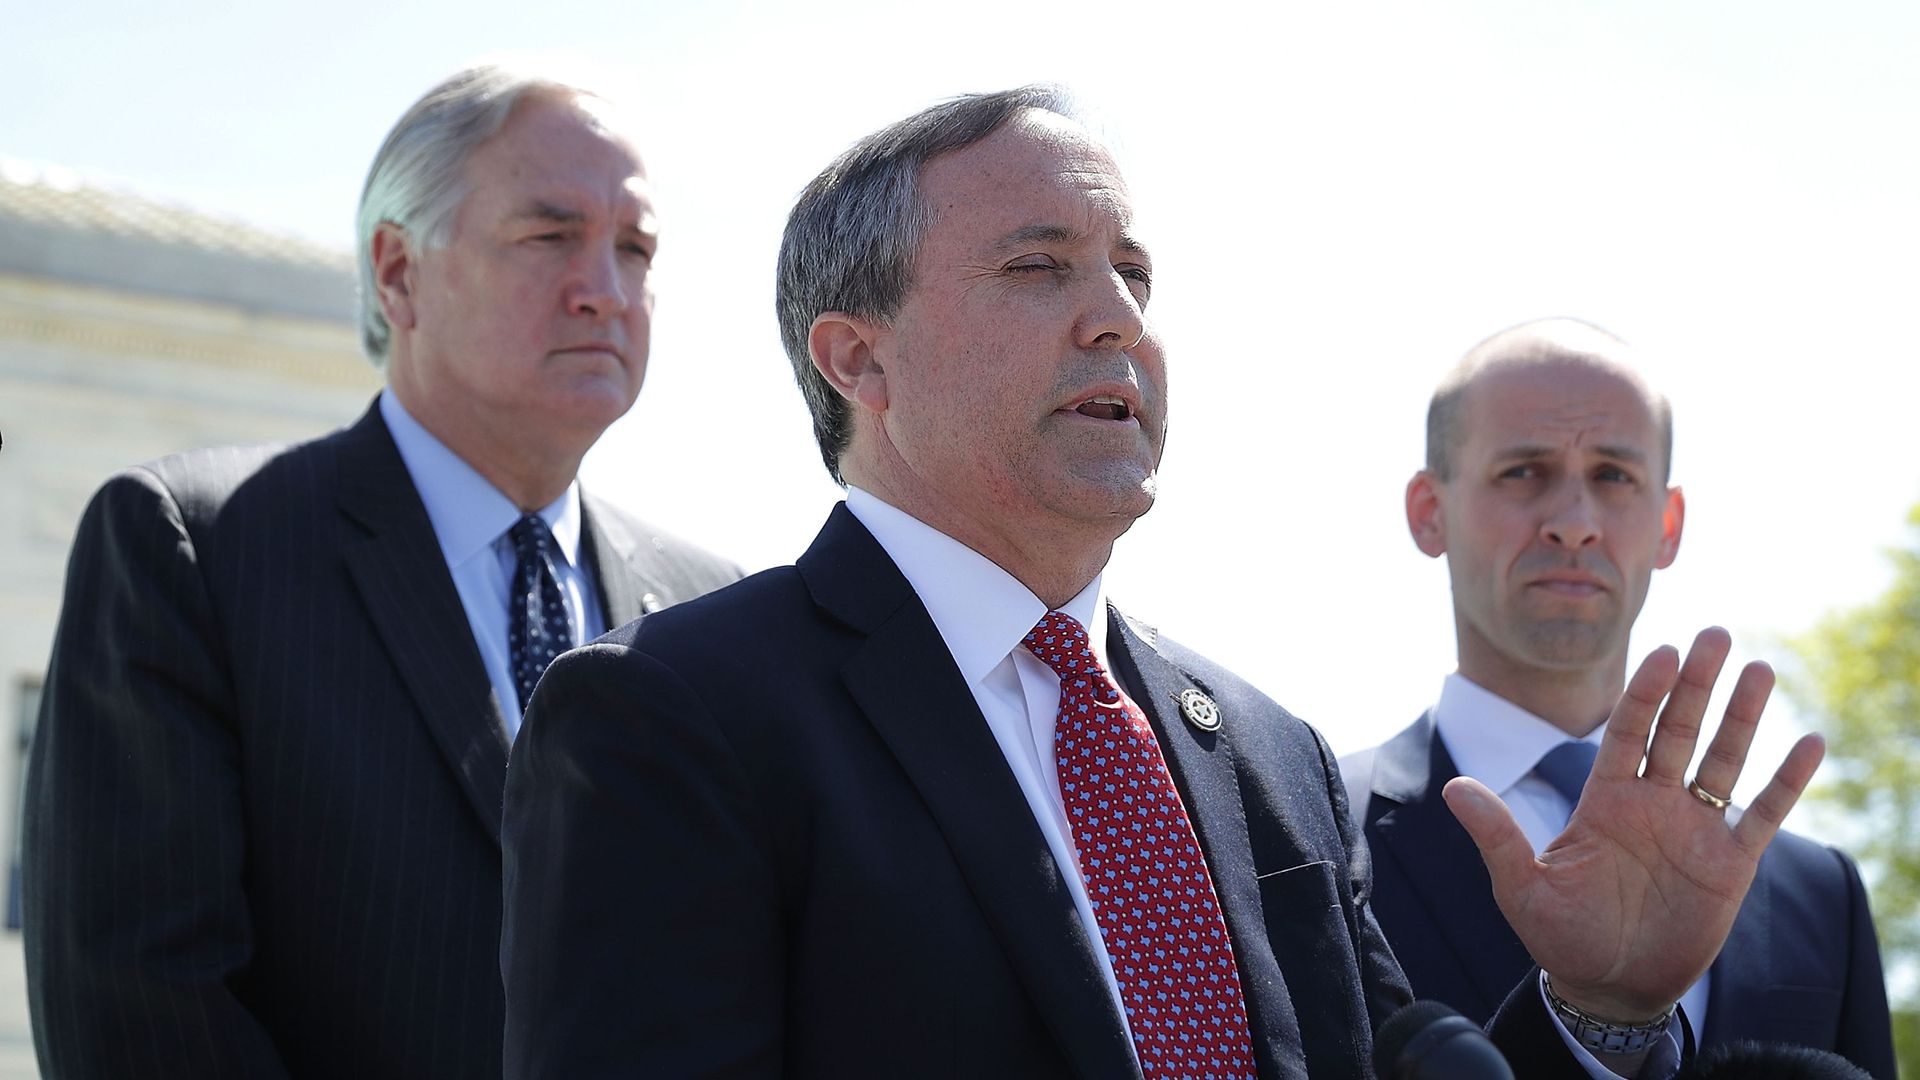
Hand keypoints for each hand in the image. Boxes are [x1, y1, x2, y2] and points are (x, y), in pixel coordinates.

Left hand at [1442, 627, 1824, 1020]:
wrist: (1609, 986)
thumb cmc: (1561, 936)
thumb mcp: (1522, 886)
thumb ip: (1496, 835)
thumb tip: (1452, 788)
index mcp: (1605, 799)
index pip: (1626, 731)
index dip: (1645, 693)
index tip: (1663, 651)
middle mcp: (1652, 802)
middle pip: (1678, 731)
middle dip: (1696, 684)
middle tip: (1715, 634)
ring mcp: (1694, 829)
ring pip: (1722, 759)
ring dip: (1741, 717)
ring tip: (1760, 670)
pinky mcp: (1730, 863)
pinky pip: (1762, 813)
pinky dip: (1786, 781)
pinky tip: (1809, 742)